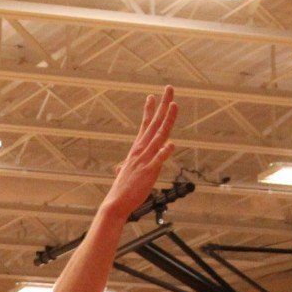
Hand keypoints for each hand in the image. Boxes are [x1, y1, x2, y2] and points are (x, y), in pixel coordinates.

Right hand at [101, 87, 177, 219]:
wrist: (116, 203)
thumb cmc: (122, 190)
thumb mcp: (124, 175)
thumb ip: (124, 168)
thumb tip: (119, 168)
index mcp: (137, 150)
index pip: (144, 126)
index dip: (149, 111)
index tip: (152, 95)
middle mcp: (141, 150)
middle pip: (154, 124)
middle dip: (163, 105)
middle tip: (169, 88)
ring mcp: (145, 160)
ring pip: (159, 136)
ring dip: (167, 120)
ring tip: (175, 105)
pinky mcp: (148, 173)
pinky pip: (158, 160)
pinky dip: (164, 152)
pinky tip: (171, 144)